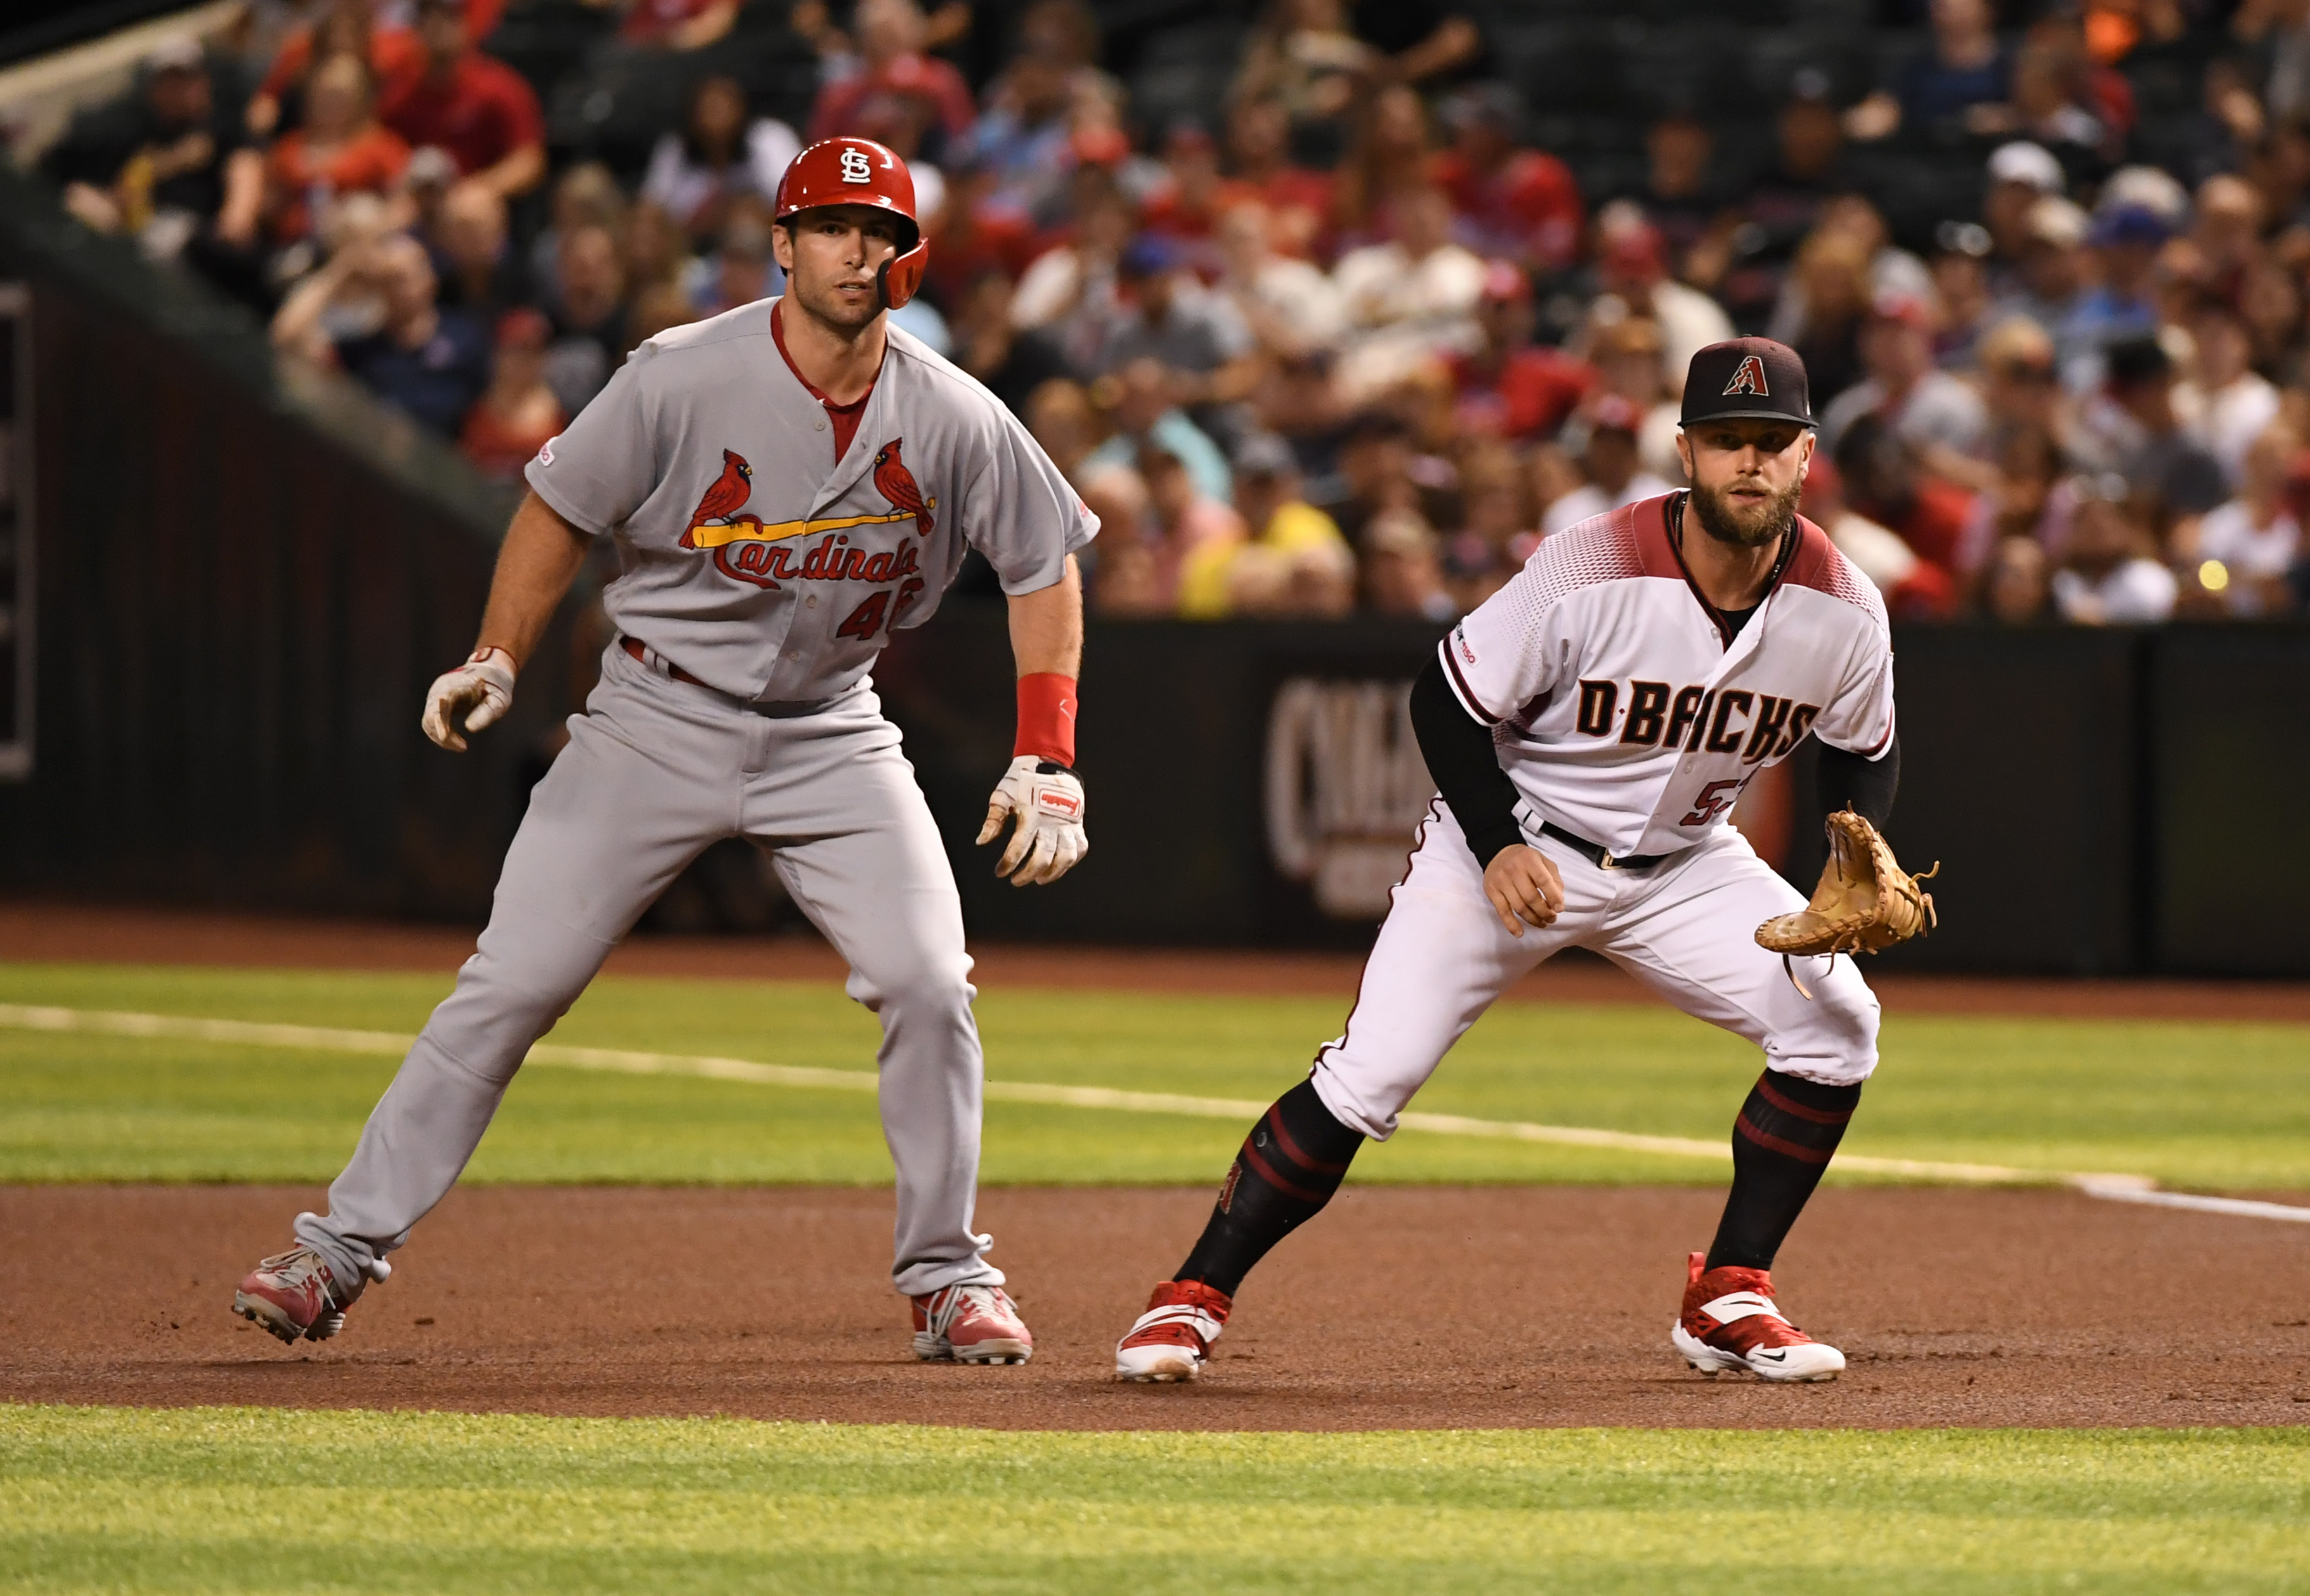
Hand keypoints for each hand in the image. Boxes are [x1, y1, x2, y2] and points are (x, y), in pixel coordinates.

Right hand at [421, 648, 516, 750]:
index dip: (440, 720)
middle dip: (444, 735)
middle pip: (432, 715)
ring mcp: (436, 694)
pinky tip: (456, 741)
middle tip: (463, 747)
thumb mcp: (500, 700)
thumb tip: (470, 729)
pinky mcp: (435, 702)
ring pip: (428, 721)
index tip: (444, 737)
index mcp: (458, 684)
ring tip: (462, 746)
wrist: (489, 672)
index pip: (443, 701)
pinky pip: (431, 721)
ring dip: (442, 737)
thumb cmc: (497, 687)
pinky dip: (440, 734)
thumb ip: (487, 712)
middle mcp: (441, 688)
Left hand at [976, 755, 1086, 885]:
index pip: (1019, 847)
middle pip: (1043, 858)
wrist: (1048, 763)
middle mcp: (1051, 822)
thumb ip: (993, 820)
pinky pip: (1080, 848)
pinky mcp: (1077, 824)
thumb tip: (981, 841)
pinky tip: (1058, 867)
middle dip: (1028, 874)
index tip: (1000, 872)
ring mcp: (1067, 824)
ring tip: (1040, 880)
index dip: (1008, 863)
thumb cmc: (1022, 781)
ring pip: (1065, 857)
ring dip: (1052, 873)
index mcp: (1031, 815)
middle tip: (1016, 881)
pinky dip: (1070, 861)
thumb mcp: (1002, 796)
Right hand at [1482, 844, 1563, 937]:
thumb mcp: (1543, 861)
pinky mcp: (1491, 891)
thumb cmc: (1525, 860)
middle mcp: (1513, 869)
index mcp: (1529, 860)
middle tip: (1552, 918)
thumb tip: (1558, 900)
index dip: (1553, 897)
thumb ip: (1554, 878)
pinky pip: (1502, 911)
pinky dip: (1511, 924)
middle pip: (1531, 897)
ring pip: (1519, 907)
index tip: (1560, 909)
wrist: (1499, 852)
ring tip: (1542, 923)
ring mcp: (1501, 881)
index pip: (1543, 881)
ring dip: (1533, 919)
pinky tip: (1520, 933)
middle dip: (1544, 912)